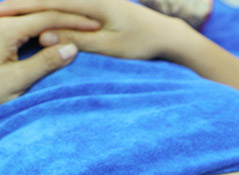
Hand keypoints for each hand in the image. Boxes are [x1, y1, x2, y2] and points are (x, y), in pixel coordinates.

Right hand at [0, 0, 181, 60]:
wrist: (165, 35)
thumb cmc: (142, 44)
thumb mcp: (109, 46)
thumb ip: (77, 40)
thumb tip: (43, 36)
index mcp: (92, 1)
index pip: (48, 2)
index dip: (21, 7)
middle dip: (20, 3)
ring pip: (54, 0)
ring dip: (31, 5)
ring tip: (7, 11)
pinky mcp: (94, 2)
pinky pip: (64, 4)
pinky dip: (47, 7)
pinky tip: (33, 13)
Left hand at [0, 9, 98, 103]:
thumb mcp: (18, 81)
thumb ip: (45, 63)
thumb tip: (72, 47)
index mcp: (5, 29)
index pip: (46, 18)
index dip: (73, 21)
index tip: (95, 25)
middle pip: (39, 9)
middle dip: (66, 13)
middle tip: (90, 19)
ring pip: (30, 12)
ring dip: (54, 15)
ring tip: (76, 20)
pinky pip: (21, 20)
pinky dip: (40, 22)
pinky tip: (53, 27)